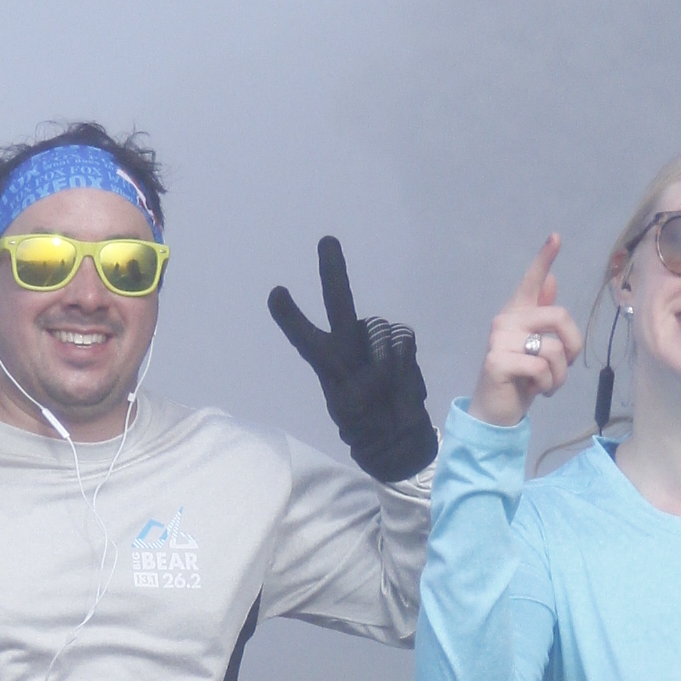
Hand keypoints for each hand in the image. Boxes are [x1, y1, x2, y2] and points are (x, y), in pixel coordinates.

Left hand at [267, 236, 437, 483]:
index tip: (276, 293)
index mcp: (328, 364)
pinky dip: (403, 361)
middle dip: (333, 271)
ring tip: (384, 386)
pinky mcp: (402, 347)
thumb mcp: (351, 410)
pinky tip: (400, 381)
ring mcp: (376, 343)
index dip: (291, 317)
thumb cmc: (365, 428)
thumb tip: (385, 356)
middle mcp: (349, 345)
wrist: (398, 440)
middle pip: (339, 303)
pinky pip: (403, 340)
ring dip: (383, 356)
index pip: (305, 338)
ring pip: (378, 329)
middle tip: (327, 241)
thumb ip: (362, 377)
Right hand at [467, 239, 581, 426]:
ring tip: (547, 384)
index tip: (556, 237)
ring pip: (552, 348)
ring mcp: (498, 340)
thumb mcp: (538, 348)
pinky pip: (540, 367)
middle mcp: (505, 321)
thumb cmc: (520, 379)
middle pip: (558, 316)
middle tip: (565, 366)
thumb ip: (542, 317)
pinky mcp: (497, 361)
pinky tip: (534, 390)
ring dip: (559, 374)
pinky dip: (546, 384)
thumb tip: (552, 280)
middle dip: (573, 345)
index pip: (531, 281)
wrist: (496, 412)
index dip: (544, 258)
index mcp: (517, 315)